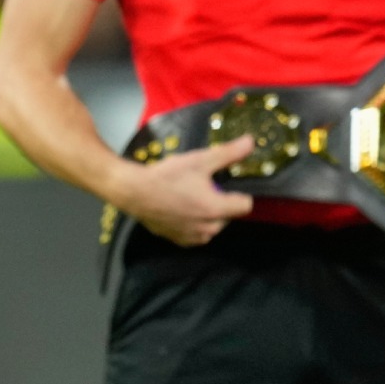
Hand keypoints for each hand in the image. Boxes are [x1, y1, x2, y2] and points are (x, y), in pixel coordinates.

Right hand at [117, 135, 256, 245]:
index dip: (238, 193)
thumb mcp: (200, 160)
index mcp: (217, 210)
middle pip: (229, 215)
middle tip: (202, 187)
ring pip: (213, 225)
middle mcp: (208, 229)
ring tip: (190, 196)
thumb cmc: (168, 176)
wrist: (132, 191)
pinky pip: (196, 232)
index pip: (246, 205)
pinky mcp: (178, 241)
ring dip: (207, 213)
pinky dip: (193, 222)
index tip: (225, 184)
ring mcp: (192, 238)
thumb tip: (252, 142)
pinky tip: (180, 208)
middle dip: (221, 202)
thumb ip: (229, 153)